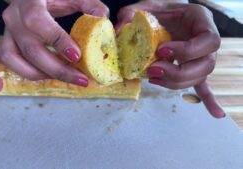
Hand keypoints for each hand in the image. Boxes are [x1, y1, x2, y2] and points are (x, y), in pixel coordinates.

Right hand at [0, 0, 108, 91]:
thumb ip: (90, 5)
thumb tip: (103, 20)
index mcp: (30, 3)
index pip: (39, 24)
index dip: (58, 42)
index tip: (77, 57)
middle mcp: (14, 19)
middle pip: (31, 50)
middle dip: (58, 69)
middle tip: (81, 79)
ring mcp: (6, 32)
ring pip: (13, 59)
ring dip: (38, 74)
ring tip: (62, 78)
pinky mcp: (4, 42)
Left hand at [116, 2, 224, 117]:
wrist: (164, 15)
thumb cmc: (158, 10)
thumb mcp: (144, 7)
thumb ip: (131, 13)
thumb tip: (120, 29)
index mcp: (201, 21)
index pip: (208, 40)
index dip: (187, 50)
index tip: (162, 51)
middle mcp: (206, 42)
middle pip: (206, 64)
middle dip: (179, 72)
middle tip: (154, 70)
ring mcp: (201, 57)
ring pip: (200, 77)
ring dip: (177, 83)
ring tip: (153, 78)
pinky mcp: (192, 68)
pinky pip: (204, 85)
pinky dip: (208, 99)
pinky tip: (215, 114)